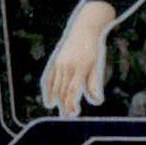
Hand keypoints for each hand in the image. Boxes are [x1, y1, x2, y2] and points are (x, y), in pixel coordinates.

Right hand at [41, 1, 113, 116]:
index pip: (72, 90)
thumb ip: (94, 83)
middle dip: (64, 105)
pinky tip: (49, 101)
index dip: (71, 104)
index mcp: (81, 67)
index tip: (74, 113)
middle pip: (62, 91)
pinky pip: (49, 78)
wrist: (85, 28)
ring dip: (58, 100)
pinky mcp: (55, 60)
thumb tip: (96, 101)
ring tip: (62, 111)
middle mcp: (68, 66)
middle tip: (67, 116)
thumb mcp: (98, 64)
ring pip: (56, 86)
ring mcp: (60, 63)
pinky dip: (48, 91)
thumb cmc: (94, 48)